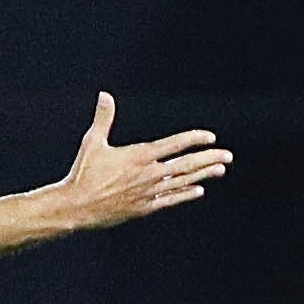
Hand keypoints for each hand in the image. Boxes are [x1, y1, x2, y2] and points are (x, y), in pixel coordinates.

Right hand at [53, 94, 231, 231]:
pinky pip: (170, 200)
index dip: (194, 139)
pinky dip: (185, 194)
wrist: (76, 206)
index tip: (210, 136)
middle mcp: (148, 174)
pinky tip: (198, 190)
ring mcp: (148, 192)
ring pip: (183, 182)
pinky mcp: (144, 208)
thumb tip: (104, 95)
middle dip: (209, 158)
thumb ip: (103, 119)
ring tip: (220, 169)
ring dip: (203, 175)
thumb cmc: (82, 173)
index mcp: (139, 156)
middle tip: (228, 155)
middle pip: (186, 164)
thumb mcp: (92, 143)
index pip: (174, 144)